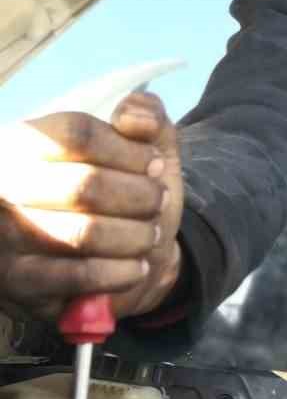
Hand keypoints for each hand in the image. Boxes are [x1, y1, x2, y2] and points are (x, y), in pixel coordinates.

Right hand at [0, 92, 184, 325]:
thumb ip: (145, 116)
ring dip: (136, 236)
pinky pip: (80, 276)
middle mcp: (5, 185)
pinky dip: (122, 272)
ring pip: (85, 233)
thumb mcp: (142, 146)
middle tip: (158, 203)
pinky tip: (138, 266)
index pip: (78, 134)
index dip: (130, 150)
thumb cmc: (124, 191)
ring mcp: (5, 235)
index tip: (155, 165)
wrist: (108, 258)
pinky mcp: (19, 282)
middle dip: (140, 197)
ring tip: (151, 235)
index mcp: (25, 142)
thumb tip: (133, 118)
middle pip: (84, 186)